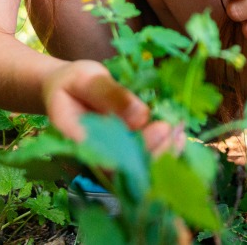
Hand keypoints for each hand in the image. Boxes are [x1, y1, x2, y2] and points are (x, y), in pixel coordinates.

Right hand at [42, 60, 183, 155]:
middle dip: (157, 149)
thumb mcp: (86, 79)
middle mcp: (92, 158)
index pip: (108, 155)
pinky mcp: (121, 155)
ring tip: (181, 130)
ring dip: (165, 152)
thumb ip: (110, 95)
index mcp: (76, 141)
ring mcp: (107, 160)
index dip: (138, 147)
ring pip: (138, 168)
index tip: (161, 128)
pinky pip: (143, 159)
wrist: (64, 90)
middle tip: (176, 127)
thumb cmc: (73, 83)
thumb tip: (141, 116)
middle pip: (127, 167)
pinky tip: (180, 135)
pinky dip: (164, 149)